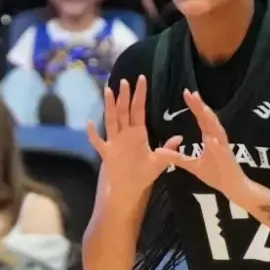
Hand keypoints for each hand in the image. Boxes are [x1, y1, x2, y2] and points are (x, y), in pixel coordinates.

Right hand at [85, 75, 178, 194]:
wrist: (130, 189)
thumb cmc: (143, 175)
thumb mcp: (159, 161)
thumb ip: (168, 149)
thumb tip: (180, 138)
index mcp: (138, 133)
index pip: (139, 109)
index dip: (140, 95)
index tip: (141, 79)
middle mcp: (124, 133)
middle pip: (124, 111)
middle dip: (124, 96)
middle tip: (124, 81)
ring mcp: (114, 141)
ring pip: (111, 120)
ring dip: (110, 106)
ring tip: (109, 91)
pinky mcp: (107, 152)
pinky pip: (98, 142)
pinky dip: (93, 133)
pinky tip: (89, 123)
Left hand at [158, 90, 248, 198]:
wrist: (233, 188)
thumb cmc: (216, 174)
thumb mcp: (192, 165)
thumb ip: (177, 157)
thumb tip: (158, 151)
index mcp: (210, 138)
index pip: (201, 119)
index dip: (195, 106)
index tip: (187, 93)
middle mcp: (218, 140)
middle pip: (208, 119)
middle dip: (200, 106)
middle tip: (191, 93)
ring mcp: (224, 149)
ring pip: (217, 131)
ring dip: (210, 120)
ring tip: (202, 108)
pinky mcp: (227, 160)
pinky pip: (221, 151)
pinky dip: (215, 145)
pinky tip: (209, 139)